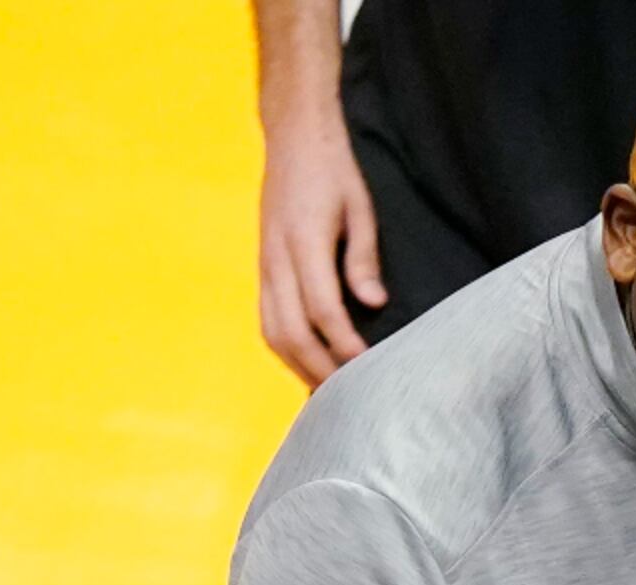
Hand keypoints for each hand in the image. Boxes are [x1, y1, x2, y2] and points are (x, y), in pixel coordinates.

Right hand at [259, 102, 387, 383]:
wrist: (293, 138)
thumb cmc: (333, 170)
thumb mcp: (360, 207)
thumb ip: (363, 257)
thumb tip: (373, 303)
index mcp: (304, 240)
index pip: (322, 307)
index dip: (343, 342)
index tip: (366, 367)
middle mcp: (277, 257)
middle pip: (291, 329)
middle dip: (319, 368)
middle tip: (351, 395)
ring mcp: (265, 263)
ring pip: (272, 330)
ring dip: (298, 365)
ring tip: (328, 391)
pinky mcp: (263, 266)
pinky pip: (267, 317)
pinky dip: (286, 347)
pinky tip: (307, 364)